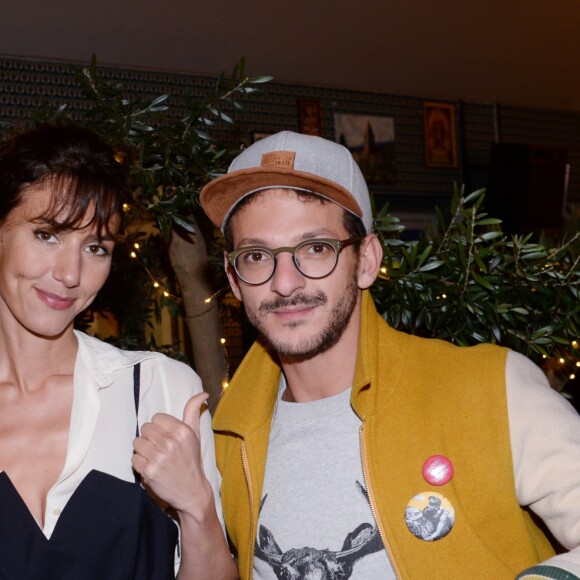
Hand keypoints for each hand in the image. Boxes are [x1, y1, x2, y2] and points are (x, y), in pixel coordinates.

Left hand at [132, 392, 211, 515]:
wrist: (192, 491)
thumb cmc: (192, 461)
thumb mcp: (195, 434)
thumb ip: (194, 411)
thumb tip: (203, 394)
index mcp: (182, 431)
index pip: (156, 418)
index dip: (159, 427)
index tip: (166, 437)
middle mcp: (171, 442)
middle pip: (145, 428)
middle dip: (150, 437)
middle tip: (159, 448)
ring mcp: (159, 457)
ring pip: (137, 442)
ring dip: (143, 450)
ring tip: (155, 457)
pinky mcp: (149, 471)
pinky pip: (134, 458)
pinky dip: (140, 463)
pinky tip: (151, 467)